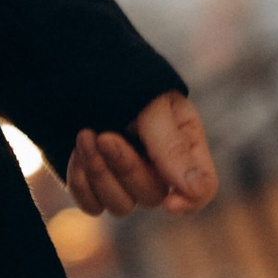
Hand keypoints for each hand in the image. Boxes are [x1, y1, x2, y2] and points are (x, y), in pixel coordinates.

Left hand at [66, 92, 216, 218]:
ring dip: (99, 173)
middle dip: (125, 167)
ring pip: (121, 206)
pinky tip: (76, 153)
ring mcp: (126, 179)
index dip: (190, 201)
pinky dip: (81, 182)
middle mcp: (158, 167)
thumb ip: (171, 146)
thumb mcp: (151, 105)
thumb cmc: (121, 79)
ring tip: (84, 136)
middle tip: (104, 135)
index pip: (201, 188)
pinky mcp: (96, 185)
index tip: (170, 204)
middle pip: (152, 196)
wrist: (76, 70)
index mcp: (184, 143)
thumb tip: (196, 190)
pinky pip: (92, 205)